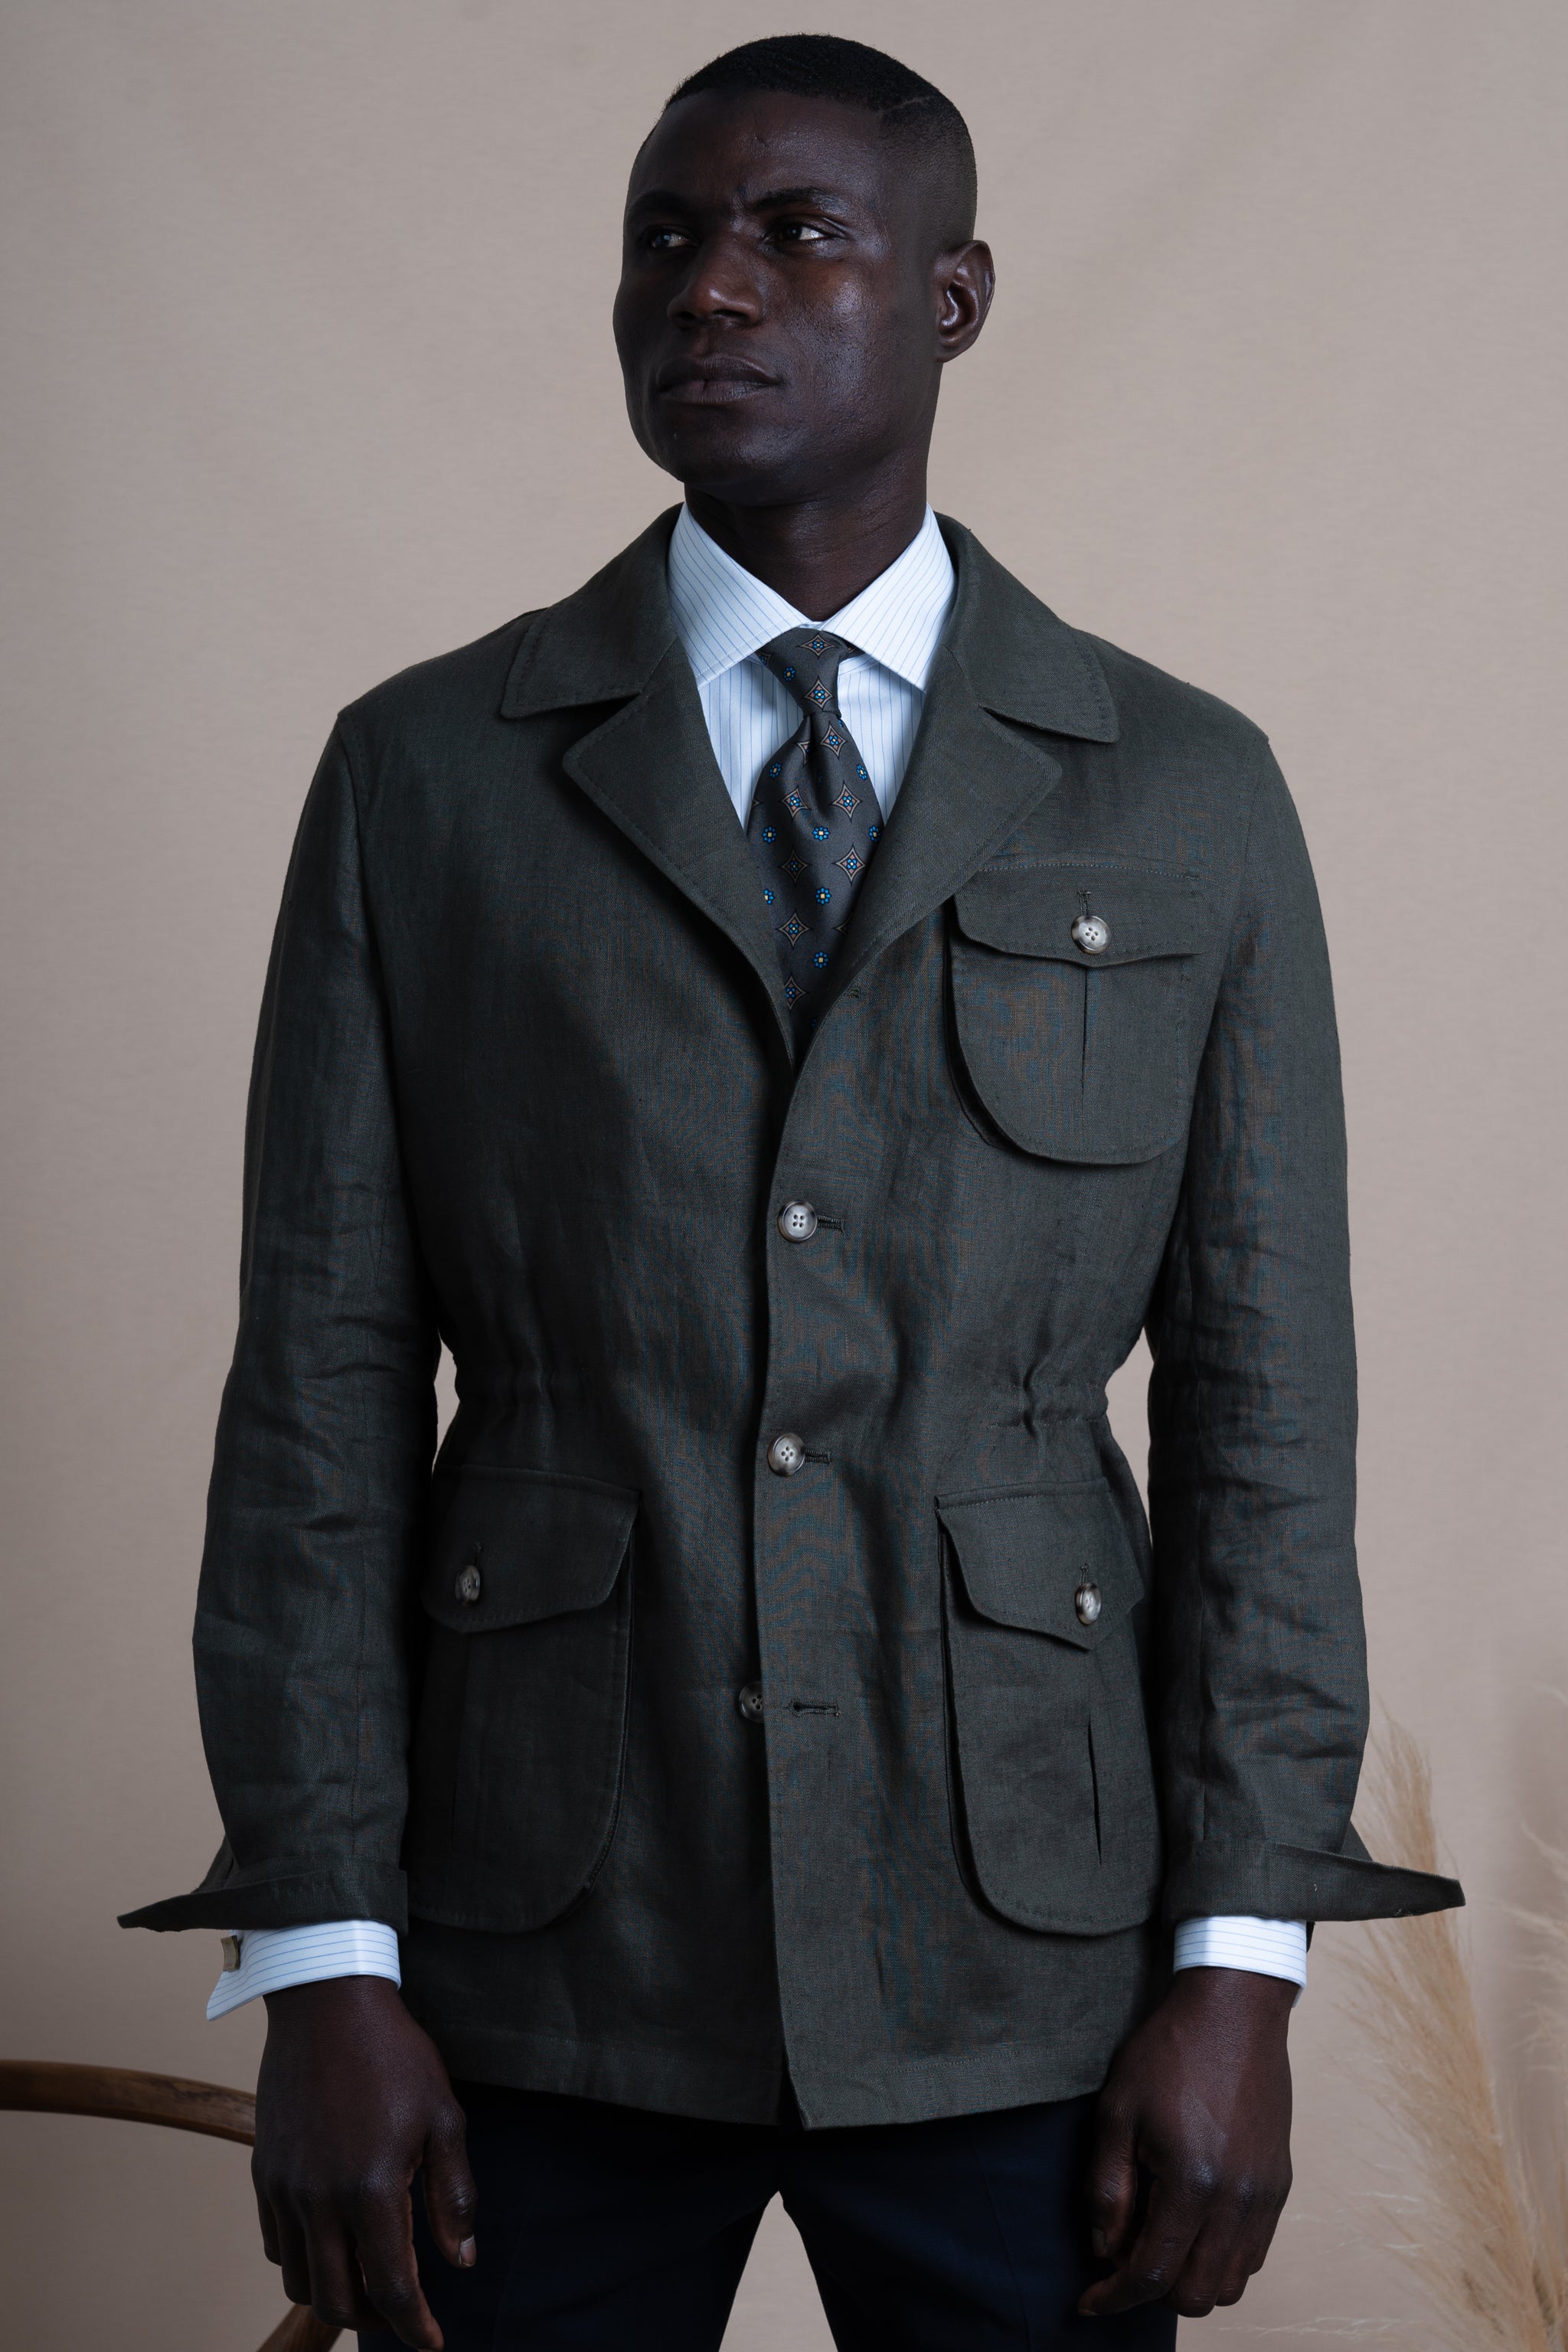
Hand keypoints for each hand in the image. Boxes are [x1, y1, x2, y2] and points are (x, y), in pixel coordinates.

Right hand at [251, 1976, 476, 2347]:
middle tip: (403, 2310)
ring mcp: (285, 2189)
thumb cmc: (395, 2056)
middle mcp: (319, 2200)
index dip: (415, 2326)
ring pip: (299, 2281)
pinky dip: (303, 2262)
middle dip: (375, 2320)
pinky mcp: (264, 2173)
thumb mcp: (444, 2118)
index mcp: (372, 2190)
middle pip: (337, 2301)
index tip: (433, 2341)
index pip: (391, 2288)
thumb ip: (454, 2197)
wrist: (327, 2004)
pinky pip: (275, 2245)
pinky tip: (333, 2243)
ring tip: (368, 2281)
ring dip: (334, 2295)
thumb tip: (461, 2261)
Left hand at [1078, 1966, 1293, 2318]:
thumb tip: (1105, 2250)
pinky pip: (1254, 2253)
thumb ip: (1107, 2189)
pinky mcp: (1280, 2184)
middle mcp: (1237, 2201)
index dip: (1114, 2298)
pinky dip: (1221, 2258)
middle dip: (1152, 2292)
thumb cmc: (1169, 2052)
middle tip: (1122, 2258)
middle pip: (1196, 2295)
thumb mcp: (1117, 2112)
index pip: (1152, 2275)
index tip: (1088, 2301)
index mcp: (1192, 2184)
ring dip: (1190, 2278)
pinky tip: (1192, 2223)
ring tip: (1157, 2240)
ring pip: (1231, 2283)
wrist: (1233, 2010)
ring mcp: (1265, 2195)